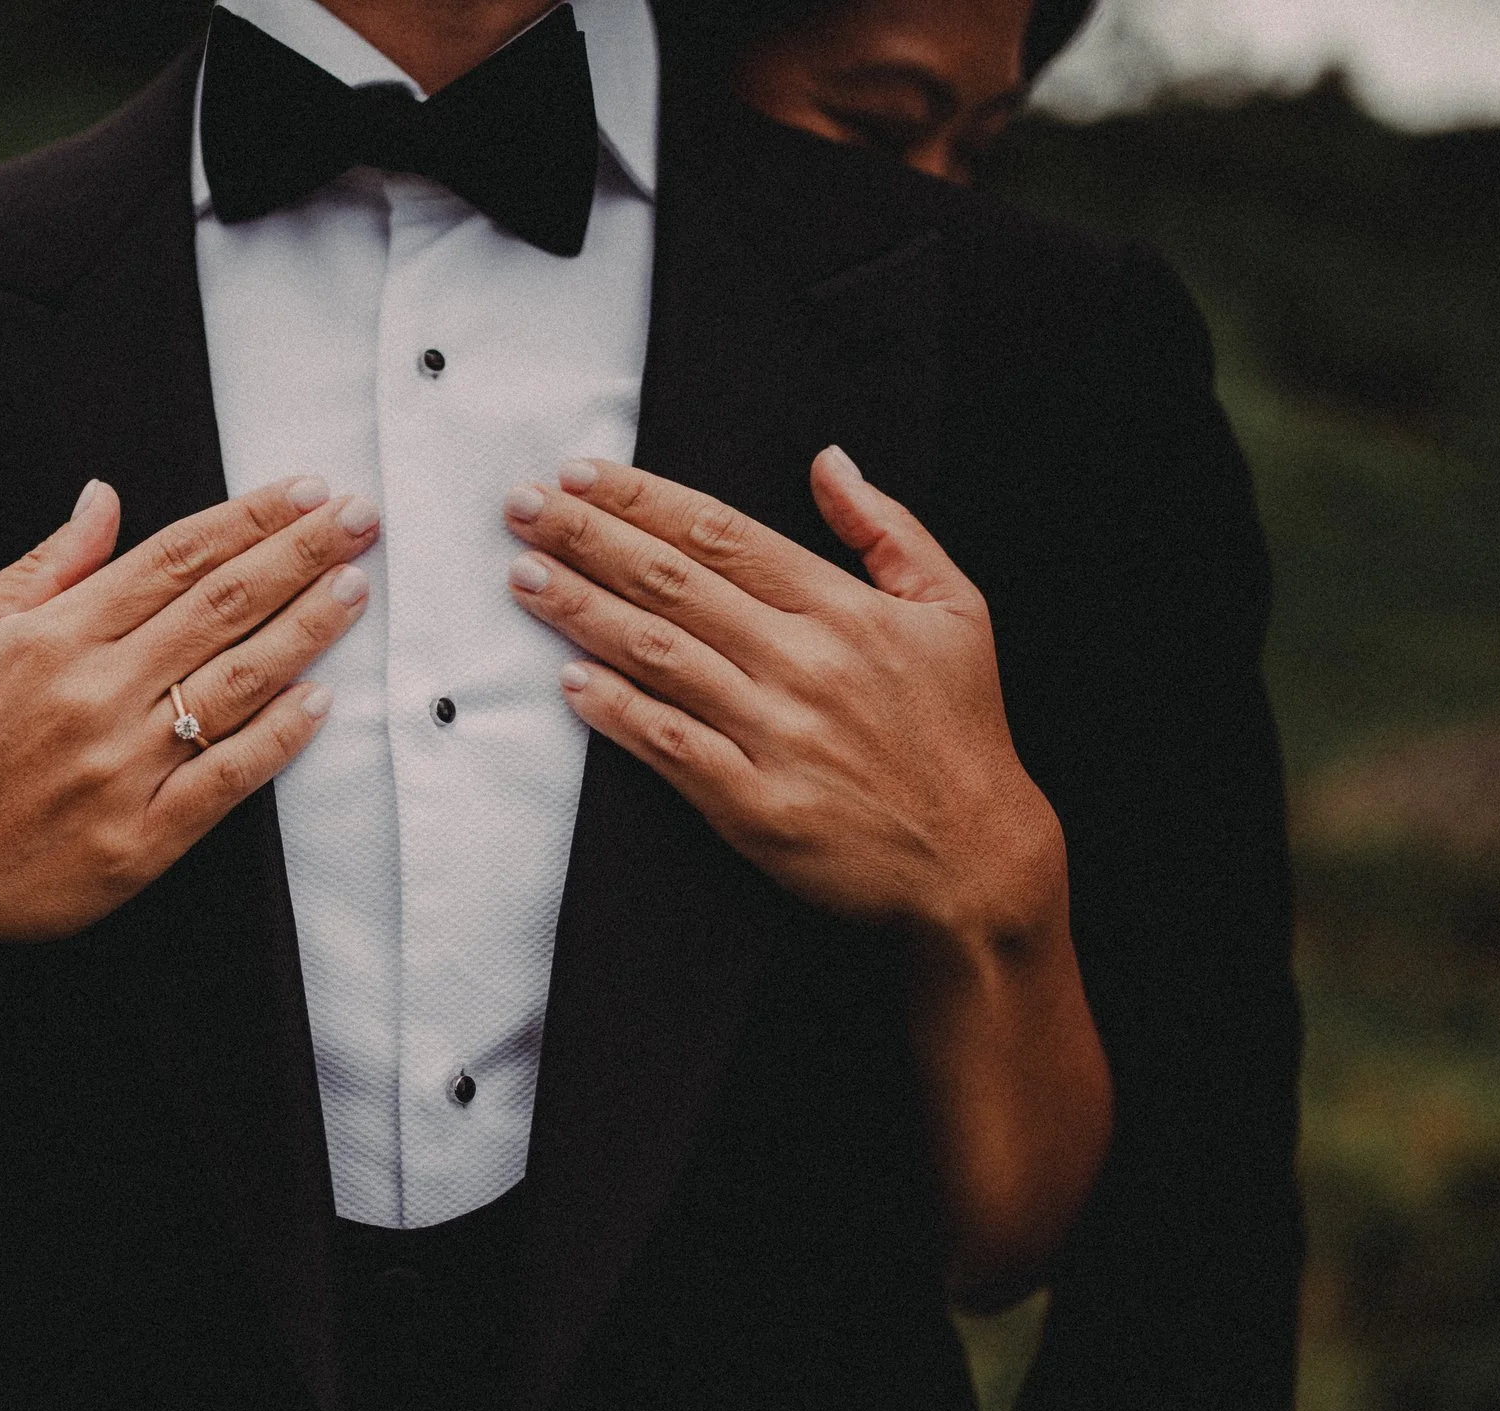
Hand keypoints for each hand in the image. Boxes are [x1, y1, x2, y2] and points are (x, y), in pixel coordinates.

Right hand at [0, 475, 378, 970]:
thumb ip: (45, 566)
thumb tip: (105, 498)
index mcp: (55, 637)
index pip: (174, 559)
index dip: (247, 519)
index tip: (305, 489)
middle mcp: (96, 694)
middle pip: (220, 606)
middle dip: (299, 553)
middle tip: (361, 515)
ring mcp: (124, 769)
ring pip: (237, 682)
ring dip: (306, 628)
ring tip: (357, 585)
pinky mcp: (143, 839)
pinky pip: (228, 778)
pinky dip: (279, 737)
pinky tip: (322, 698)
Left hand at [502, 449, 1064, 956]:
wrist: (978, 860)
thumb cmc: (961, 731)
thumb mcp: (956, 611)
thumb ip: (889, 529)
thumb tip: (828, 460)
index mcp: (845, 609)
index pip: (722, 535)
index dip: (644, 499)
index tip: (582, 472)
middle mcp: (804, 663)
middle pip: (673, 583)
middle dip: (587, 537)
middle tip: (521, 505)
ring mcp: (777, 735)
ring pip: (659, 656)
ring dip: (582, 610)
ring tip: (524, 573)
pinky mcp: (756, 806)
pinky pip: (670, 747)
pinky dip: (616, 711)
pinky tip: (568, 680)